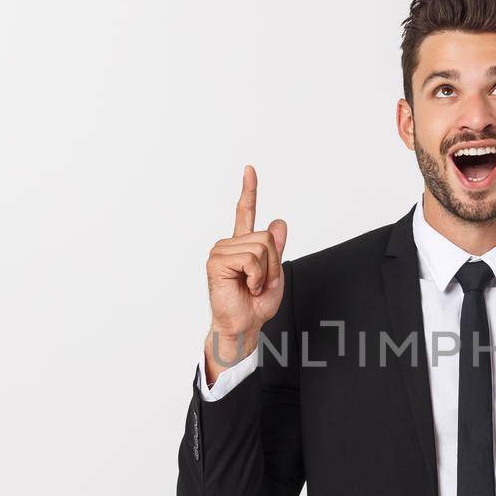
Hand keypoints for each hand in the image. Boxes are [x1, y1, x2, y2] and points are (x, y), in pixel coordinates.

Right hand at [205, 164, 286, 381]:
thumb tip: (278, 222)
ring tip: (252, 286)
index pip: (245, 213)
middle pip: (266, 236)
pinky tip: (246, 286)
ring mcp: (221, 251)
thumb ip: (276, 249)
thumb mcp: (275, 274)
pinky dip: (257, 276)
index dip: (249, 191)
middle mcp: (229, 245)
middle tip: (260, 282)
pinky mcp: (217, 261)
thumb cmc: (255, 305)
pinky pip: (251, 259)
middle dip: (273, 263)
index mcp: (242, 246)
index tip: (249, 170)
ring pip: (261, 247)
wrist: (244, 326)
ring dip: (265, 272)